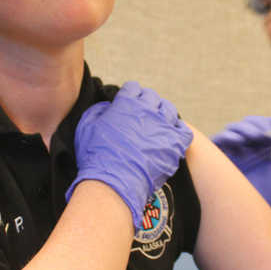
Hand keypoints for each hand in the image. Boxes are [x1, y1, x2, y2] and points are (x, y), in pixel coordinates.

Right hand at [66, 82, 192, 227]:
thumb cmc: (97, 156)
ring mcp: (163, 126)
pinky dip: (178, 132)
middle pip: (152, 97)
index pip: (133, 88)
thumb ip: (97, 110)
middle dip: (146, 104)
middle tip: (141, 117)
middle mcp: (147, 110)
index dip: (130, 96)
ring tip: (156, 126)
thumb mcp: (86, 126)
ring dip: (162, 115)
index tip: (128, 104)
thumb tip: (107, 107)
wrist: (114, 182)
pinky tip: (170, 137)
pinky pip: (184, 131)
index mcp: (127, 102)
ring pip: (169, 110)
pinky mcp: (175, 144)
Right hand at [211, 114, 270, 211]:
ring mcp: (233, 153)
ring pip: (233, 129)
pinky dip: (227, 136)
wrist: (259, 211)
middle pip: (247, 125)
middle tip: (267, 131)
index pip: (263, 127)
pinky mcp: (219, 160)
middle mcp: (246, 149)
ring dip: (244, 128)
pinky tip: (239, 141)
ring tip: (255, 136)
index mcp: (262, 149)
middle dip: (258, 124)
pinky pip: (218, 141)